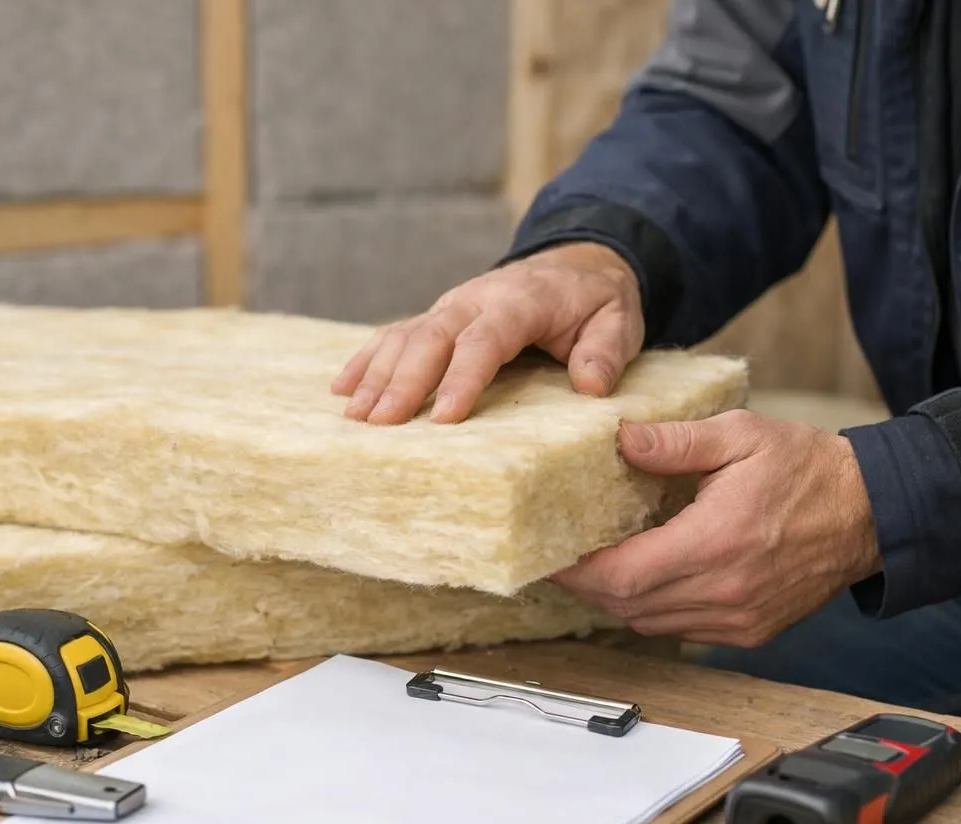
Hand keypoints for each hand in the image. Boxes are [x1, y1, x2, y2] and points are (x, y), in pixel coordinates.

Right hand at [331, 242, 644, 423]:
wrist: (578, 263)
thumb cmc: (597, 302)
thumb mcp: (618, 322)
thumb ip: (605, 352)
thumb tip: (590, 386)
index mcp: (520, 302)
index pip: (485, 341)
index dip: (462, 378)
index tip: (443, 418)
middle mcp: (475, 299)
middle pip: (431, 337)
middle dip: (403, 381)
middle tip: (380, 424)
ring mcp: (451, 306)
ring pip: (405, 336)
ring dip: (377, 374)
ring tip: (355, 415)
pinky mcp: (437, 316)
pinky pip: (395, 334)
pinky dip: (367, 359)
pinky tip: (342, 388)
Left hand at [550, 409, 882, 646]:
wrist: (870, 512)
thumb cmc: (808, 469)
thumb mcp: (741, 435)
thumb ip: (676, 442)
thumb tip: (621, 439)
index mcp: (717, 542)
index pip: (623, 575)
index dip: (578, 570)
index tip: (553, 553)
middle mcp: (726, 591)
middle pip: (628, 607)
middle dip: (590, 584)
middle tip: (566, 555)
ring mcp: (739, 618)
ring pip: (650, 624)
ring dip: (620, 599)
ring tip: (603, 563)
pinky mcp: (751, 631)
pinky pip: (682, 630)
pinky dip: (656, 610)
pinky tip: (652, 576)